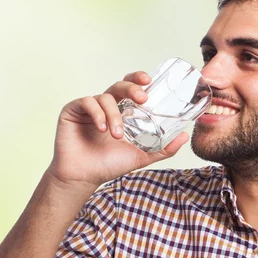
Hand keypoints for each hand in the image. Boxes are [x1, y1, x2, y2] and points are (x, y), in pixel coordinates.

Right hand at [47, 71, 188, 187]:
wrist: (84, 177)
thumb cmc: (109, 165)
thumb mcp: (141, 156)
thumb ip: (163, 148)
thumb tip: (184, 136)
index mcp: (123, 112)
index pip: (132, 89)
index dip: (139, 80)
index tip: (149, 81)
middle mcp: (107, 106)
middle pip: (120, 85)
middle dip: (132, 88)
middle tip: (142, 98)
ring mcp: (90, 108)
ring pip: (105, 96)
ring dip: (114, 115)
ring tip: (116, 135)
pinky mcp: (73, 110)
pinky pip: (86, 102)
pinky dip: (97, 114)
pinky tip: (102, 129)